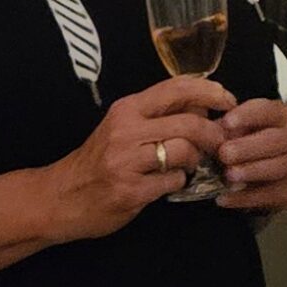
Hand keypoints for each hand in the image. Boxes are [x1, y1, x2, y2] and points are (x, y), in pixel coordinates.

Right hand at [41, 77, 232, 239]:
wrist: (58, 198)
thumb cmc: (98, 161)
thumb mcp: (124, 128)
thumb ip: (161, 115)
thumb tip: (205, 106)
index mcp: (127, 109)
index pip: (177, 88)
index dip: (211, 92)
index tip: (228, 102)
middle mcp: (125, 130)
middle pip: (190, 123)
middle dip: (214, 135)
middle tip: (221, 144)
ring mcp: (126, 162)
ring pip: (185, 151)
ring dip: (197, 160)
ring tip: (190, 166)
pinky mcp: (130, 191)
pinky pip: (174, 181)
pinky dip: (179, 182)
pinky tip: (168, 183)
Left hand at [214, 97, 286, 214]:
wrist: (265, 174)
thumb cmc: (246, 144)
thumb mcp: (235, 130)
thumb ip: (225, 130)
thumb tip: (209, 135)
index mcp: (280, 117)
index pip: (268, 111)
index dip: (248, 115)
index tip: (227, 122)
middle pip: (277, 140)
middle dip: (249, 147)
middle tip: (225, 153)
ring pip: (278, 168)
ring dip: (252, 172)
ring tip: (228, 176)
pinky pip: (272, 195)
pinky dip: (247, 198)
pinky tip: (225, 198)